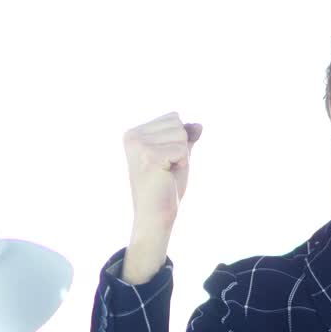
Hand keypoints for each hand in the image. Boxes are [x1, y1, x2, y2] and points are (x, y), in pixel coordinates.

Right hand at [121, 113, 201, 283]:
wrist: (155, 215)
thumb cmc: (165, 187)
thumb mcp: (177, 157)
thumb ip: (185, 138)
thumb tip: (198, 125)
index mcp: (134, 132)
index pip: (173, 117)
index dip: (178, 141)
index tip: (165, 161)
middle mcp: (132, 135)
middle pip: (177, 124)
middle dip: (181, 148)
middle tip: (167, 168)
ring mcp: (138, 145)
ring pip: (181, 135)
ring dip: (181, 156)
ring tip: (166, 172)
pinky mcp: (149, 156)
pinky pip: (182, 149)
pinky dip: (182, 164)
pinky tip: (167, 175)